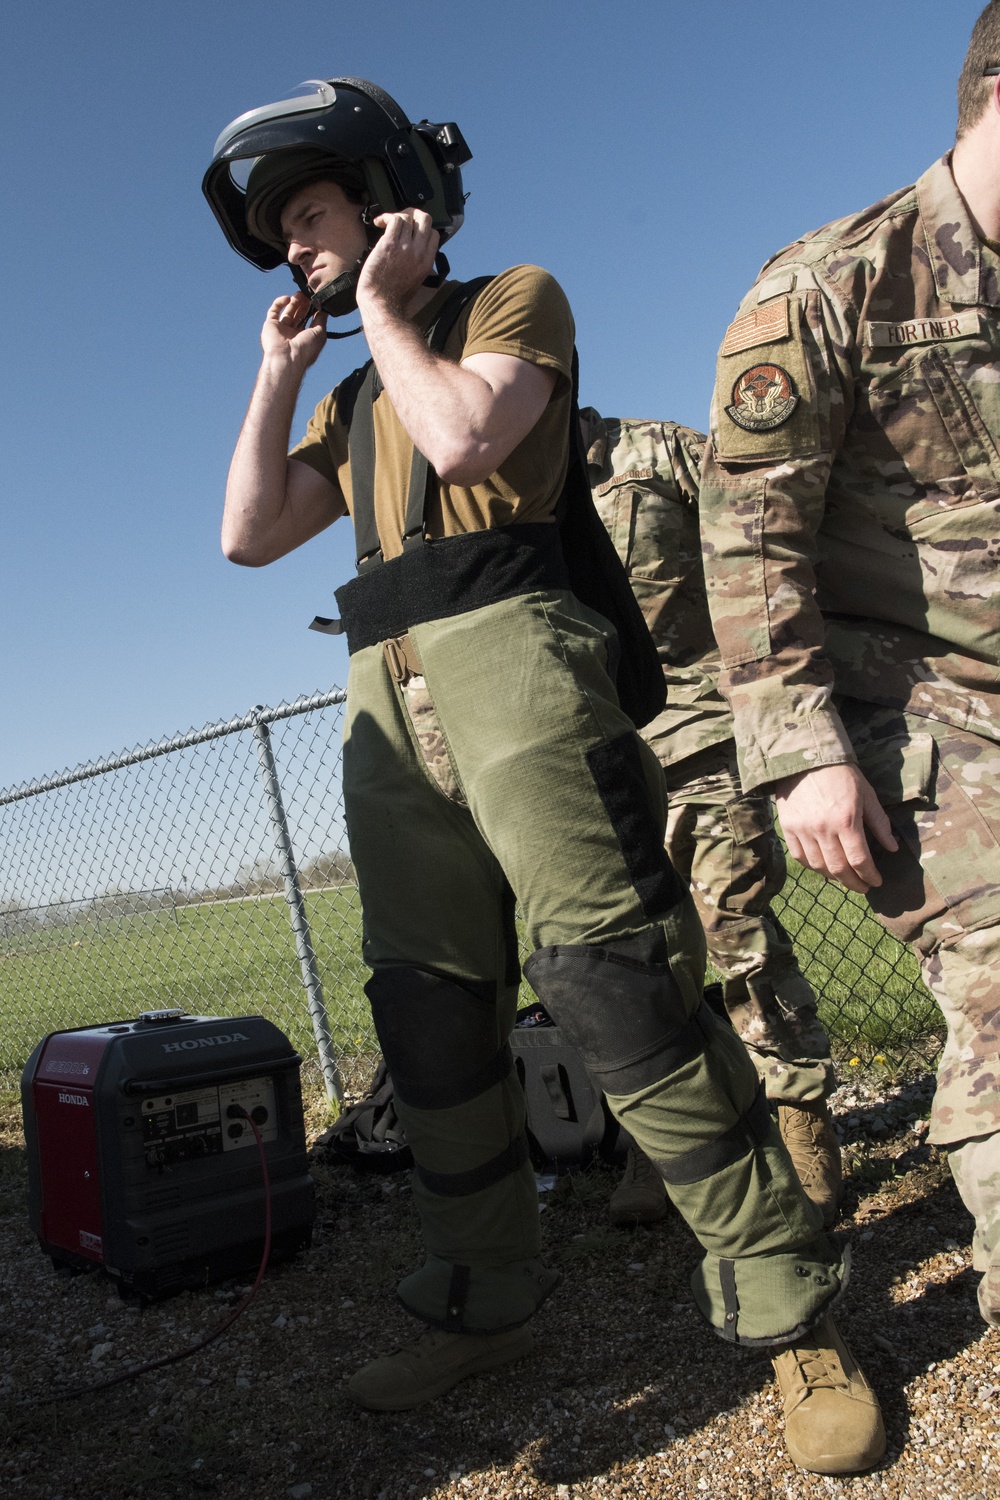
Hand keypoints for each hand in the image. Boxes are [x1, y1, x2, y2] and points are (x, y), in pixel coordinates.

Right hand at [260, 292, 327, 368]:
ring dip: (294, 301)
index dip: (313, 309)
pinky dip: (279, 303)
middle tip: (308, 294)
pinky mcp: (270, 325)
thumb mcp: (320, 333)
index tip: (317, 300)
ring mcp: (281, 329)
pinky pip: (274, 311)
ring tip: (300, 293)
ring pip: (287, 311)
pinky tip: (287, 299)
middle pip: (299, 315)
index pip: (310, 320)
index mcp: (305, 338)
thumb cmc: (306, 349)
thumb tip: (324, 307)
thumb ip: (322, 319)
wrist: (287, 358)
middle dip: (304, 304)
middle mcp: (293, 334)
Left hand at [357, 209, 439, 314]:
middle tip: (401, 219)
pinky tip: (379, 223)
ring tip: (386, 223)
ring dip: (396, 216)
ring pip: (407, 217)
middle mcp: (419, 252)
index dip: (422, 228)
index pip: (433, 233)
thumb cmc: (394, 296)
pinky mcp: (389, 244)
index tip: (411, 231)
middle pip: (425, 219)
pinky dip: (386, 217)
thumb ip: (422, 268)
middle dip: (413, 214)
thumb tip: (426, 264)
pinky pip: (394, 220)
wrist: (381, 302)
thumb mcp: (417, 282)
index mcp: (427, 261)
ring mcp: (405, 247)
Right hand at [773, 763, 897, 892]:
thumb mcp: (866, 795)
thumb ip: (879, 823)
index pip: (860, 860)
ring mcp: (803, 830)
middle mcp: (823, 829)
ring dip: (833, 876)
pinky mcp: (788, 828)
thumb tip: (892, 848)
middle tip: (862, 886)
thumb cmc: (841, 774)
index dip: (870, 876)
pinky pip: (799, 857)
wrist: (805, 758)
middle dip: (853, 883)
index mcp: (846, 820)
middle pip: (839, 869)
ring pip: (818, 866)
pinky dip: (812, 866)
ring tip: (844, 876)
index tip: (876, 881)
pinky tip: (822, 865)